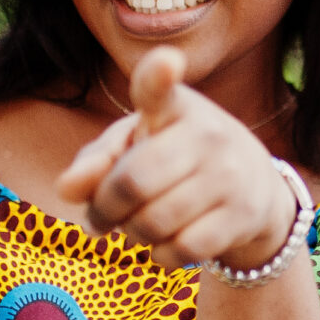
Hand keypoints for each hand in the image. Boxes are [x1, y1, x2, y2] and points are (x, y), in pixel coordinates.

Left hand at [52, 48, 297, 270]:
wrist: (254, 185)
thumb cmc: (174, 159)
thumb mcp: (134, 146)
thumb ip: (94, 161)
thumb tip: (66, 189)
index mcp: (174, 105)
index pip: (160, 88)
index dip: (159, 75)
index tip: (166, 62)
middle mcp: (207, 132)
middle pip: (133, 182)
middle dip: (105, 210)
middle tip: (102, 217)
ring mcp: (230, 174)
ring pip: (154, 222)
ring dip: (133, 235)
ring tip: (137, 228)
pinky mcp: (243, 214)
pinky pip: (182, 249)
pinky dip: (162, 256)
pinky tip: (166, 244)